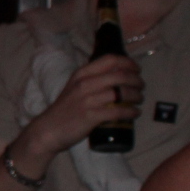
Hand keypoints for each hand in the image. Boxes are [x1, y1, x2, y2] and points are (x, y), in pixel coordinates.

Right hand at [15, 54, 144, 163]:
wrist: (48, 130)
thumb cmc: (64, 110)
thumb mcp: (75, 88)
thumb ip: (91, 80)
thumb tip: (117, 77)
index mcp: (82, 74)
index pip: (110, 60)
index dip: (128, 63)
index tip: (137, 69)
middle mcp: (85, 84)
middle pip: (120, 75)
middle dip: (137, 80)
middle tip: (141, 86)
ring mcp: (88, 100)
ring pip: (121, 93)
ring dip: (136, 96)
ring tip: (139, 99)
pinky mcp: (91, 116)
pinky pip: (118, 112)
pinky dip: (131, 112)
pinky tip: (135, 113)